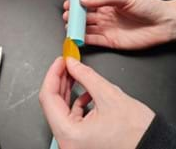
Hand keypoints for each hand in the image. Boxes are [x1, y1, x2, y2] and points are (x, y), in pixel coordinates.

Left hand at [39, 57, 154, 148]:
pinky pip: (71, 115)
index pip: (48, 97)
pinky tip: (84, 91)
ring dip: (68, 88)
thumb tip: (72, 64)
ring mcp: (73, 141)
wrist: (153, 146)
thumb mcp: (109, 95)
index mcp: (70, 134)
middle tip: (66, 64)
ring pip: (62, 108)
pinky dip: (76, 100)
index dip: (53, 75)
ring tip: (74, 73)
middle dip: (60, 79)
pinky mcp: (80, 138)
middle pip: (53, 102)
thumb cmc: (137, 132)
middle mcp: (68, 141)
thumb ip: (86, 76)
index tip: (60, 62)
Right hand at [63, 0, 175, 49]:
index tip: (68, 4)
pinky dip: (84, 40)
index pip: (88, 3)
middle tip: (67, 17)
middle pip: (85, 17)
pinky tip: (78, 38)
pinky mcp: (110, 42)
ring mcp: (107, 30)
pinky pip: (94, 41)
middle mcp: (105, 17)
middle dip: (74, 17)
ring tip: (69, 28)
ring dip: (77, 29)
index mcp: (108, 4)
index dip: (77, 4)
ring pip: (87, 29)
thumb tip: (84, 0)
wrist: (162, 24)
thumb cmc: (148, 6)